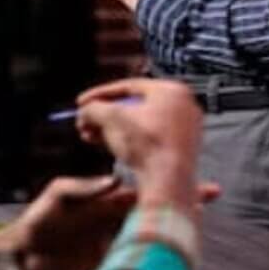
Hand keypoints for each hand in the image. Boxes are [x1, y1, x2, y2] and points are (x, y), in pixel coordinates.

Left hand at [0, 175, 221, 269]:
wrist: (24, 259)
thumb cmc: (38, 222)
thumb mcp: (59, 197)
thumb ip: (83, 187)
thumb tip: (113, 180)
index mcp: (109, 201)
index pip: (144, 190)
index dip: (165, 184)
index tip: (186, 177)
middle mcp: (118, 221)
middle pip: (155, 210)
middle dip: (181, 203)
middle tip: (209, 194)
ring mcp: (117, 244)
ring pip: (151, 235)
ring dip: (173, 230)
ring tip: (198, 224)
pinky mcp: (113, 266)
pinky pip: (138, 260)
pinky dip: (155, 257)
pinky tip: (172, 255)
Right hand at [76, 78, 202, 206]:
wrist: (168, 183)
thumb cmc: (148, 145)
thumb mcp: (110, 118)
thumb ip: (93, 108)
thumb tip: (85, 111)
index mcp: (171, 90)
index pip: (128, 86)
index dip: (99, 94)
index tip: (83, 103)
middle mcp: (183, 107)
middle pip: (133, 107)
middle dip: (105, 116)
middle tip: (87, 122)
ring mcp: (184, 130)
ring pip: (140, 125)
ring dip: (113, 130)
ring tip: (92, 137)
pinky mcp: (180, 151)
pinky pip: (150, 140)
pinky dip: (128, 141)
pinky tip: (109, 147)